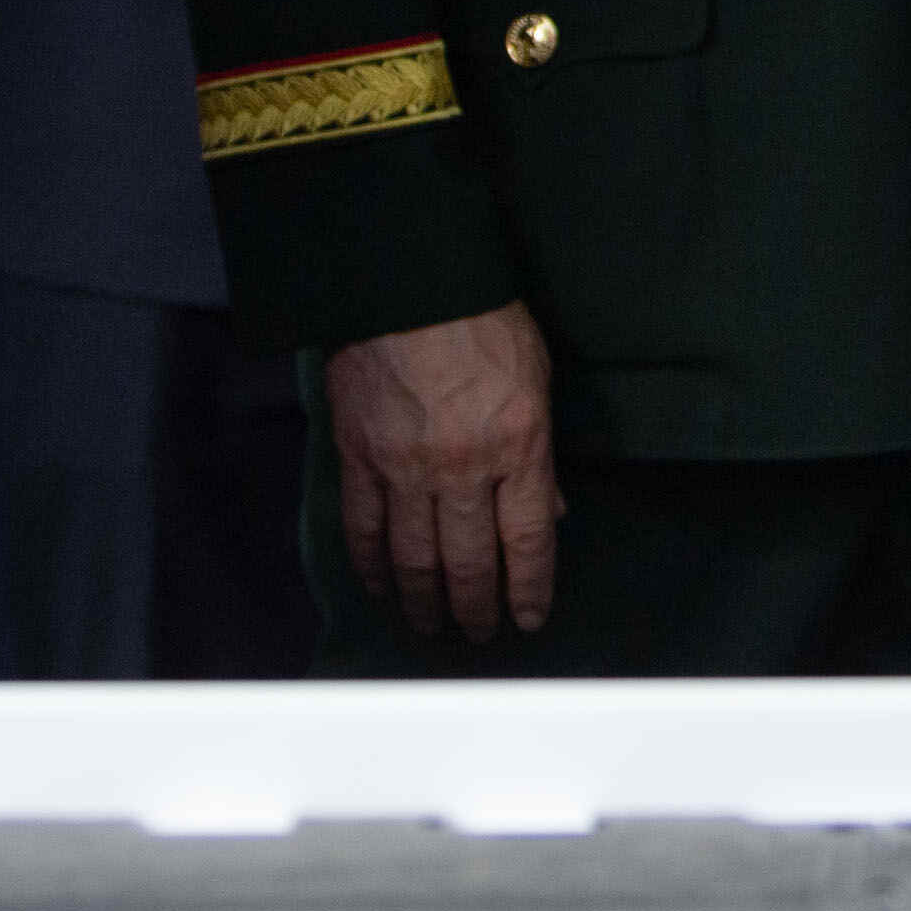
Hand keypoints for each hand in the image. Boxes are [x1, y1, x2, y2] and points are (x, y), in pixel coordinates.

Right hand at [327, 301, 563, 638]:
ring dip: (425, 601)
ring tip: (431, 625)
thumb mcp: (536, 375)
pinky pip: (364, 529)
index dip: (530, 589)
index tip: (528, 619)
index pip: (530, 540)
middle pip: (472, 562)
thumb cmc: (481, 316)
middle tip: (477, 634)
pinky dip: (371, 566)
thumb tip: (550, 509)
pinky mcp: (359, 456)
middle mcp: (464, 467)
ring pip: (415, 558)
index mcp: (519, 444)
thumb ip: (540, 449)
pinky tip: (380, 587)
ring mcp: (406, 466)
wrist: (405, 277)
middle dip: (477, 608)